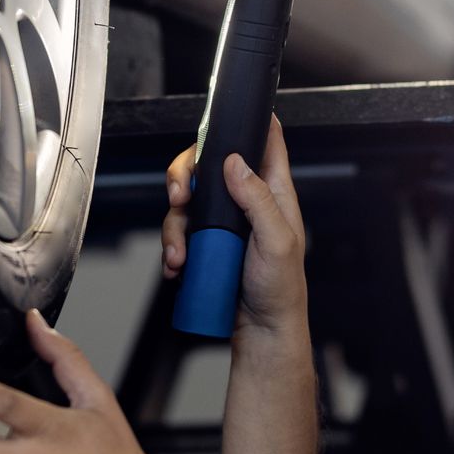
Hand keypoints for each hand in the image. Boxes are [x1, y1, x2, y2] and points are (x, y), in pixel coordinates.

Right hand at [161, 115, 308, 335]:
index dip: (244, 124)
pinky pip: (179, 233)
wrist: (261, 329)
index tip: (221, 124)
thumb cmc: (281, 288)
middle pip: (206, 165)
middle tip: (179, 198)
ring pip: (186, 202)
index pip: (263, 141)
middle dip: (184, 177)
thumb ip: (258, 199)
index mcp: (272, 191)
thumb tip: (234, 163)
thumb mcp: (277, 241)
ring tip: (180, 256)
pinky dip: (172, 248)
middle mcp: (245, 200)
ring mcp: (222, 222)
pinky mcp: (206, 243)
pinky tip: (178, 267)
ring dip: (174, 227)